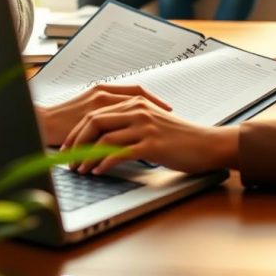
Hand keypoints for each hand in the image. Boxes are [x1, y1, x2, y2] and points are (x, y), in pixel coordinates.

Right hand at [36, 83, 171, 146]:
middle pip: (136, 96)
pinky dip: (127, 132)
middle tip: (169, 115)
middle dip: (154, 106)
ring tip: (158, 129)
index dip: (152, 98)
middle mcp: (101, 94)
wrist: (42, 123)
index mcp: (102, 90)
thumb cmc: (64, 119)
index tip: (166, 106)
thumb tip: (124, 122)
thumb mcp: (87, 110)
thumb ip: (105, 111)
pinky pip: (114, 125)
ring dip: (143, 119)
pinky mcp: (89, 118)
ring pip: (127, 109)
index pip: (134, 90)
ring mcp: (96, 105)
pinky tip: (138, 140)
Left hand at [60, 95, 239, 175]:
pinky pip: (120, 152)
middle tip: (68, 159)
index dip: (78, 131)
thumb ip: (131, 123)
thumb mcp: (153, 123)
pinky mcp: (152, 143)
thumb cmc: (181, 138)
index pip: (97, 113)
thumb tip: (106, 137)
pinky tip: (98, 172)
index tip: (68, 146)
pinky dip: (104, 163)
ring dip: (87, 156)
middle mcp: (138, 110)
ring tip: (79, 170)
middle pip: (95, 121)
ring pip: (104, 138)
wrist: (207, 143)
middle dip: (76, 141)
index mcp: (136, 103)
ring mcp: (145, 126)